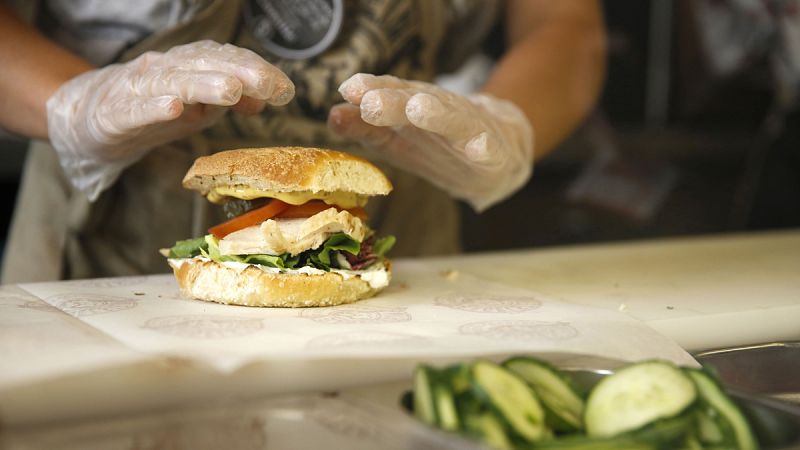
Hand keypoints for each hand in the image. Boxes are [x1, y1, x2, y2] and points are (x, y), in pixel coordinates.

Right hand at [47, 40, 293, 199]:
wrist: (90, 119)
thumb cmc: (153, 110)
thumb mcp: (199, 108)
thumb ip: (232, 100)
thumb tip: (267, 99)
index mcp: (187, 67)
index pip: (225, 60)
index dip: (256, 70)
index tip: (284, 88)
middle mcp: (164, 70)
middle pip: (203, 65)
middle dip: (239, 72)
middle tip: (268, 85)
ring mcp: (137, 89)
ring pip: (173, 82)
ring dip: (204, 84)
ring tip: (231, 90)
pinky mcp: (114, 115)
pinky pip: (135, 110)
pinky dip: (154, 107)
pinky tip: (173, 107)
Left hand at [329, 74, 533, 210]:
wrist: (499, 152)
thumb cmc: (438, 145)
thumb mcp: (397, 138)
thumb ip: (365, 128)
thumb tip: (333, 115)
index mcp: (413, 108)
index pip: (390, 93)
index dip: (370, 90)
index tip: (348, 89)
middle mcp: (439, 112)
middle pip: (415, 102)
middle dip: (394, 101)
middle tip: (370, 102)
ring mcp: (467, 130)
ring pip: (451, 119)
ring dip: (436, 113)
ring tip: (419, 109)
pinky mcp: (491, 152)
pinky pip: (488, 149)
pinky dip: (483, 146)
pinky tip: (478, 147)